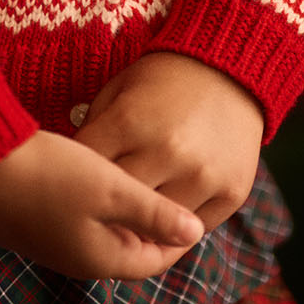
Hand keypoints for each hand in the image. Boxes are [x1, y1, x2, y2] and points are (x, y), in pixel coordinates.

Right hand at [0, 128, 202, 279]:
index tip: (192, 200)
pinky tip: (94, 166)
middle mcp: (77, 258)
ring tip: (135, 168)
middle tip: (169, 180)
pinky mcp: (33, 219)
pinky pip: (76, 217)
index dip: (178, 234)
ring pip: (103, 230)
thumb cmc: (49, 173)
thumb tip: (196, 233)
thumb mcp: (111, 188)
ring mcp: (51, 241)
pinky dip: (95, 198)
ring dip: (121, 207)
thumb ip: (155, 212)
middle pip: (129, 247)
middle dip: (151, 220)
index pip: (155, 258)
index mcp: (102, 258)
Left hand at [73, 51, 263, 232]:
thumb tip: (72, 175)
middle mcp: (166, 152)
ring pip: (156, 229)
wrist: (230, 71)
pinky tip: (164, 220)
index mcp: (130, 121)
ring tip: (130, 226)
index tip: (75, 188)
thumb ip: (96, 132)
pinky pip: (192, 232)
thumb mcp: (119, 91)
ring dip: (142, 229)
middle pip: (120, 208)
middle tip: (99, 216)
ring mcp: (201, 176)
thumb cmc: (163, 82)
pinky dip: (176, 230)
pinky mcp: (230, 193)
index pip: (88, 173)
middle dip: (108, 212)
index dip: (77, 183)